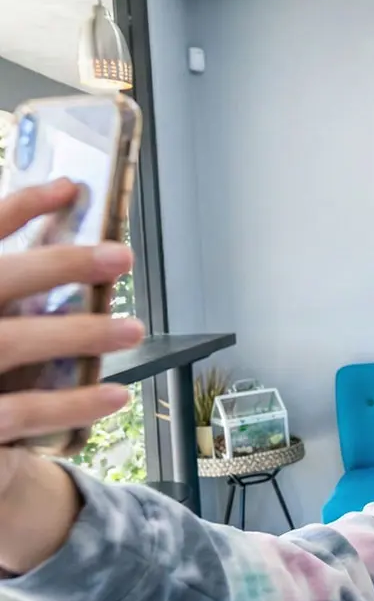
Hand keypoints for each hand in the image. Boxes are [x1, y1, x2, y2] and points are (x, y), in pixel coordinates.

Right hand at [0, 179, 143, 567]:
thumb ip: (14, 289)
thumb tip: (62, 237)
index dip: (16, 208)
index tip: (70, 188)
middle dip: (59, 263)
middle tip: (121, 254)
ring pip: (10, 344)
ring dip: (79, 332)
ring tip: (134, 327)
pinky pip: (22, 412)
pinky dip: (73, 403)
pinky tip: (115, 394)